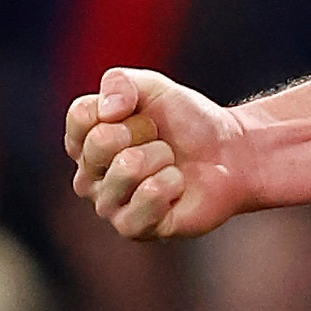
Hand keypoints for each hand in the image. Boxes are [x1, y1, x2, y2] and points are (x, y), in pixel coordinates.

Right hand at [64, 66, 254, 238]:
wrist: (229, 152)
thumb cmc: (186, 122)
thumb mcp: (153, 87)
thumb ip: (120, 82)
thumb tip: (108, 111)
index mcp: (85, 141)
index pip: (81, 116)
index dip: (121, 106)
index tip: (142, 113)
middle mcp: (88, 177)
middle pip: (101, 141)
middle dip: (145, 132)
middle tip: (161, 141)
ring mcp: (108, 206)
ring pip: (127, 167)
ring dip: (162, 158)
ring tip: (171, 163)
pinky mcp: (133, 228)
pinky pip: (148, 196)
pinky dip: (172, 183)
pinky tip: (177, 186)